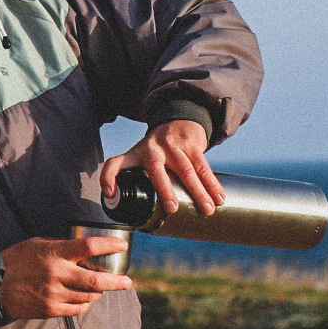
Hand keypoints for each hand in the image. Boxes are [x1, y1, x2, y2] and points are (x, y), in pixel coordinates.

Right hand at [0, 235, 133, 319]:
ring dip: (99, 293)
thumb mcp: (38, 244)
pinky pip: (77, 309)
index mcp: (54, 254)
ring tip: (102, 289)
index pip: (88, 247)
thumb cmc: (16, 260)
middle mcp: (56, 274)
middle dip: (116, 282)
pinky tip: (86, 300)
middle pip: (96, 281)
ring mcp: (54, 294)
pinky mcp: (50, 310)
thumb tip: (84, 252)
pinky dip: (86, 304)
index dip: (109, 246)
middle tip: (127, 282)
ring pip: (88, 297)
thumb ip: (61, 248)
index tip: (123, 246)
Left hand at [101, 119, 223, 216]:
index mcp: (134, 155)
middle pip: (156, 170)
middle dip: (165, 189)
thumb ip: (136, 177)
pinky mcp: (191, 144)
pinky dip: (212, 183)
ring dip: (199, 192)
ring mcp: (172, 146)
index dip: (108, 178)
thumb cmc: (157, 148)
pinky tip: (219, 197)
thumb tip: (129, 209)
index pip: (114, 164)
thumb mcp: (140, 155)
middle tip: (172, 209)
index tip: (110, 194)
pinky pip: (204, 166)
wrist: (177, 118)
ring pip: (186, 170)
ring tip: (207, 210)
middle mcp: (151, 149)